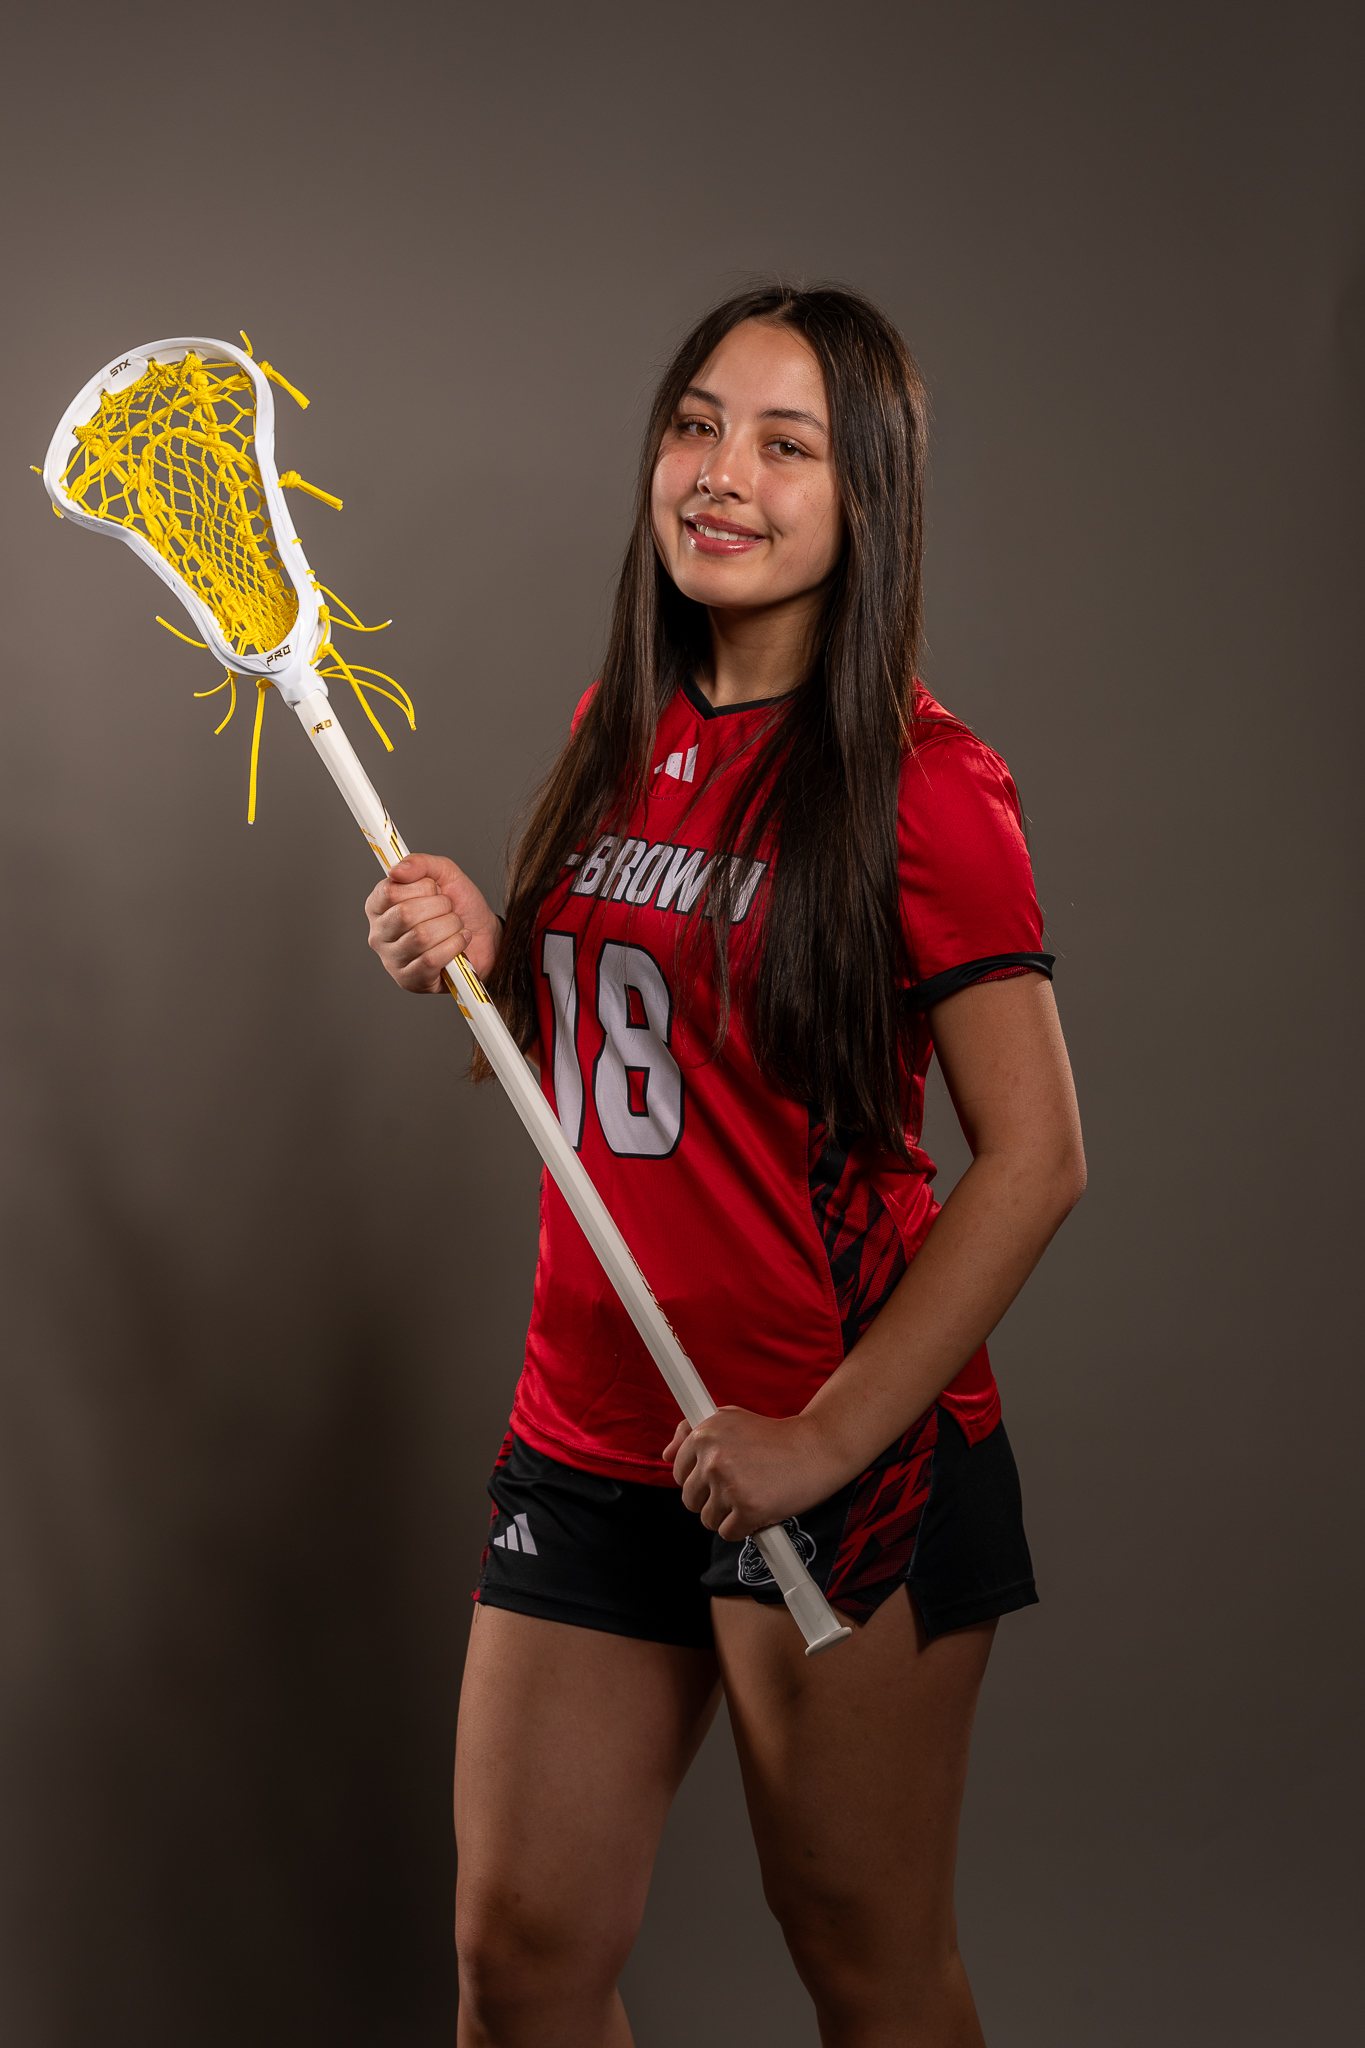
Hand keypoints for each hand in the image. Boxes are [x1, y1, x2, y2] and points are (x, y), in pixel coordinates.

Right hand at [365, 852, 500, 990]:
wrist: (486, 936)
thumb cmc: (461, 907)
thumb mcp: (444, 874)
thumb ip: (420, 863)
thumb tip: (396, 869)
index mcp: (379, 906)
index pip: (389, 891)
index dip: (421, 887)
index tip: (433, 889)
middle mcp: (379, 934)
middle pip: (405, 914)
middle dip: (440, 906)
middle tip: (449, 909)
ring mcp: (392, 960)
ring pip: (421, 936)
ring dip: (450, 926)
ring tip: (455, 926)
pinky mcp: (410, 980)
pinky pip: (432, 959)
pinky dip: (454, 946)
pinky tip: (460, 942)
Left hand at [662, 1409, 845, 1540]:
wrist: (816, 1447)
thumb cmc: (773, 1436)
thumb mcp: (730, 1419)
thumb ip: (692, 1433)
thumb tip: (666, 1454)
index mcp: (704, 1434)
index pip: (678, 1473)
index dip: (700, 1478)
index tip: (720, 1475)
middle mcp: (712, 1458)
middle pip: (689, 1499)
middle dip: (712, 1499)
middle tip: (739, 1486)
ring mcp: (729, 1485)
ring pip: (707, 1519)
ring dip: (728, 1515)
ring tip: (751, 1495)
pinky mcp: (748, 1508)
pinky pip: (728, 1533)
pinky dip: (744, 1528)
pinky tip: (760, 1508)